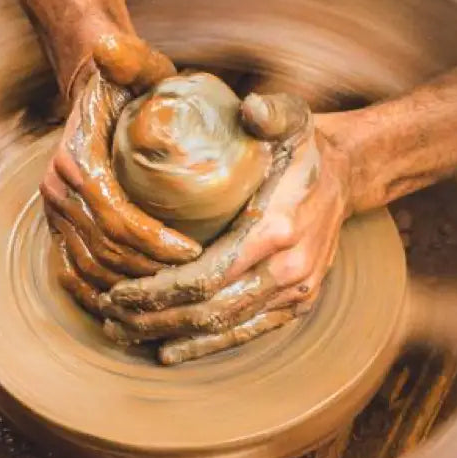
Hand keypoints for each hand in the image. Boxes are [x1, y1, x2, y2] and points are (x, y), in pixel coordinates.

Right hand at [41, 33, 201, 315]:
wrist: (91, 92)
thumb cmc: (124, 83)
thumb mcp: (134, 65)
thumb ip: (130, 58)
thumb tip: (108, 45)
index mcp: (75, 160)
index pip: (115, 215)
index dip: (154, 241)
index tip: (194, 251)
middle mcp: (56, 190)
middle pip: (104, 250)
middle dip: (149, 272)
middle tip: (193, 279)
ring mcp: (54, 212)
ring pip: (89, 268)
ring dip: (130, 287)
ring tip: (171, 293)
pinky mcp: (57, 226)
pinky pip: (72, 272)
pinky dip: (99, 294)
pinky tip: (130, 305)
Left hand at [99, 93, 352, 363]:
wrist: (347, 176)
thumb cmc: (304, 147)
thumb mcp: (292, 117)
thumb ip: (271, 112)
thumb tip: (250, 107)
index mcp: (277, 228)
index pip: (207, 275)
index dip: (158, 291)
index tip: (118, 291)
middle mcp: (288, 269)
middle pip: (208, 310)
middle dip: (153, 319)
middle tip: (109, 318)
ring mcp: (295, 292)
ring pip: (224, 328)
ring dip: (172, 336)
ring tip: (125, 333)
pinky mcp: (296, 304)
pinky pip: (248, 333)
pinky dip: (206, 346)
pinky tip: (170, 350)